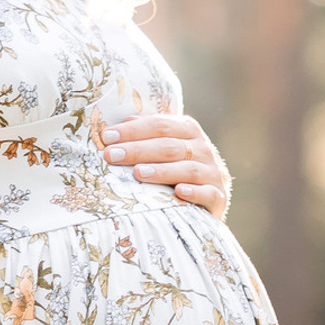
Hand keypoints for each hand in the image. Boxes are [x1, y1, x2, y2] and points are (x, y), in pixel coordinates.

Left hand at [99, 113, 230, 219]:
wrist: (208, 203)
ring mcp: (213, 173)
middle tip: (111, 155)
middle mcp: (203, 149)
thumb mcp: (166, 150)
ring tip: (137, 174)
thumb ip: (149, 136)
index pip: (160, 125)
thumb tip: (123, 121)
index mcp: (189, 131)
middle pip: (169, 146)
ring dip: (162, 171)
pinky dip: (194, 192)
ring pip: (188, 169)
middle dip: (138, 150)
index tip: (106, 137)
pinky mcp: (218, 196)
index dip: (133, 130)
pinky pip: (207, 193)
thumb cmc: (177, 172)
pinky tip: (178, 192)